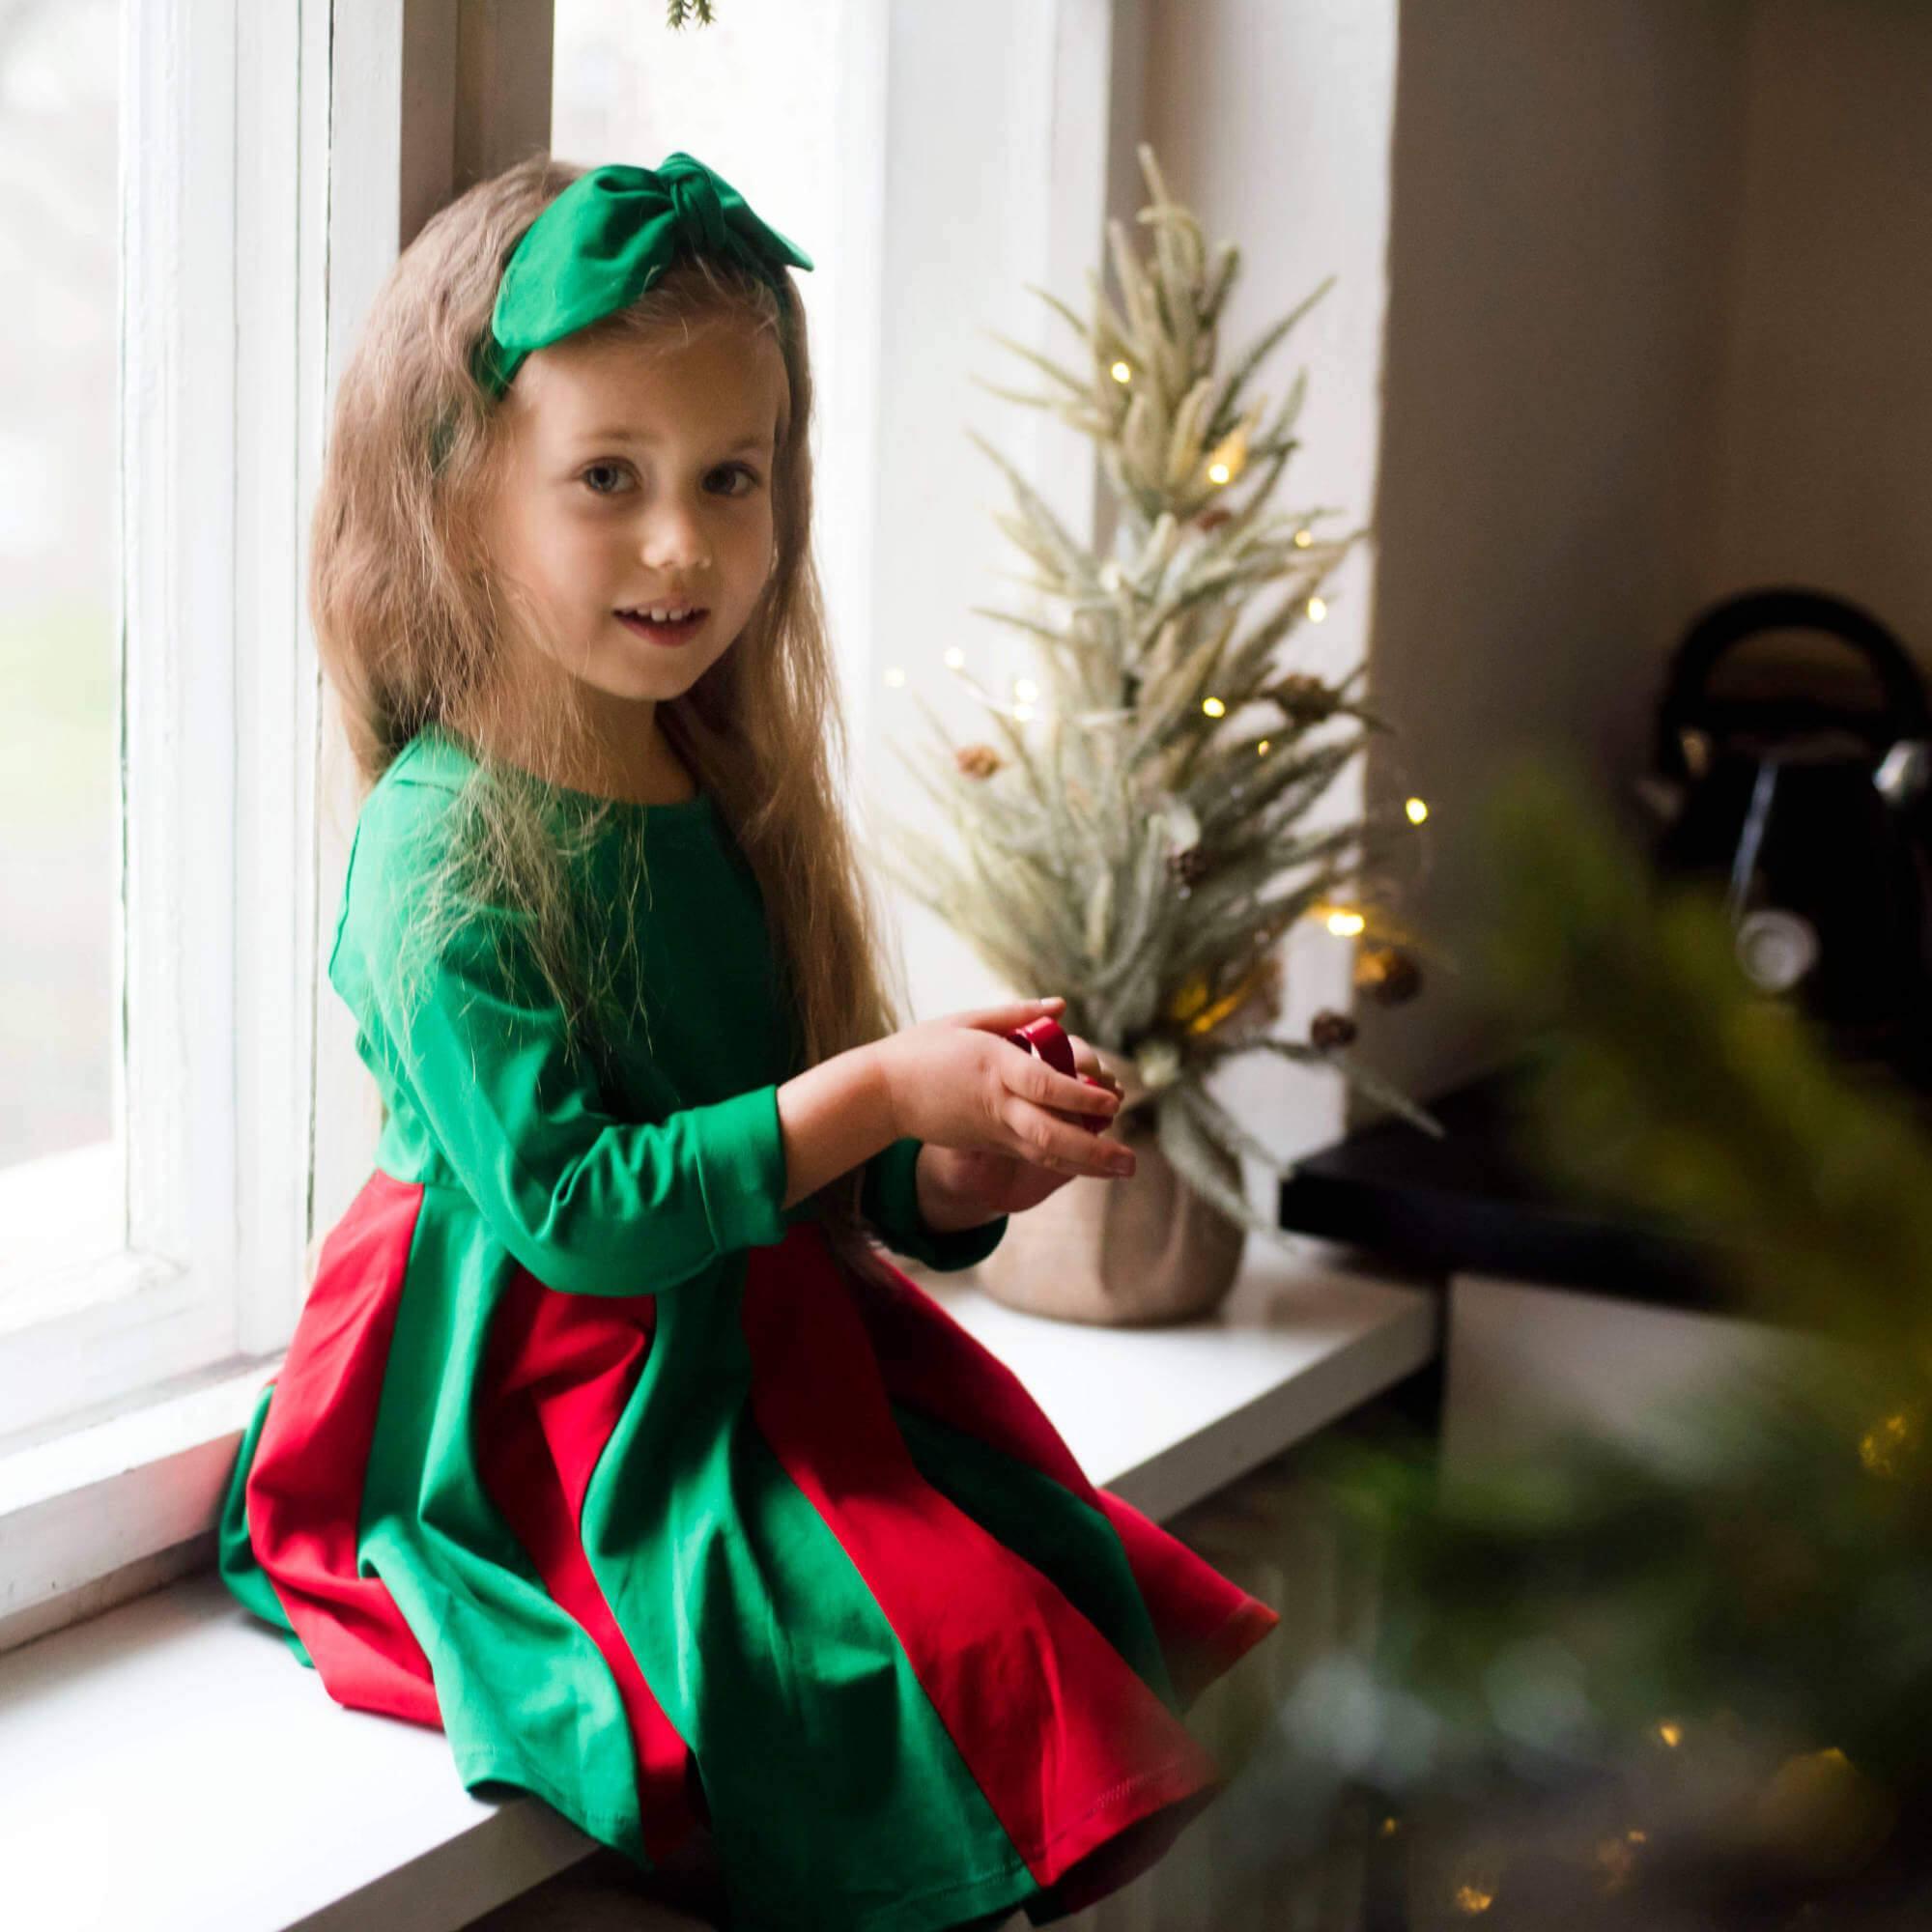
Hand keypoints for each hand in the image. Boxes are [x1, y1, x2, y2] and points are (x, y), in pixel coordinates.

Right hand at [873, 997, 1131, 1196]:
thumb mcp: (966, 1020)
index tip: (1112, 1099)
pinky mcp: (988, 1142)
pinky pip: (1033, 1154)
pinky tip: (1093, 1161)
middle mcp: (997, 1103)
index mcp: (992, 1066)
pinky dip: (1065, 1159)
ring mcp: (992, 1128)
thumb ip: (1016, 1014)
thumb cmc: (922, 1048)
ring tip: (1124, 1168)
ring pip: (1044, 1153)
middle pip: (1050, 1133)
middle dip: (1094, 1149)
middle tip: (1131, 1158)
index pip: (1044, 1085)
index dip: (1080, 1095)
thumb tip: (1061, 1008)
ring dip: (1087, 1164)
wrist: (882, 1093)